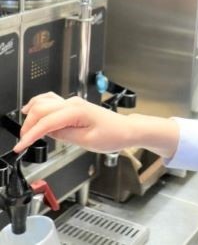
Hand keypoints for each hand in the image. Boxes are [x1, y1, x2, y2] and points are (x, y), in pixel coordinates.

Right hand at [13, 92, 129, 153]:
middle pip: (41, 108)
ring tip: (26, 131)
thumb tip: (47, 133)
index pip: (46, 122)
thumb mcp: (86, 141)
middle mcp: (73, 103)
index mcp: (76, 111)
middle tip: (23, 142)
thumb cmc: (113, 135)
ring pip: (44, 102)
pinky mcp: (74, 106)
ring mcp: (74, 103)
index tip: (20, 146)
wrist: (126, 130)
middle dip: (28, 125)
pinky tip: (33, 114)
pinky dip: (40, 108)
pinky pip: (52, 102)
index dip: (30, 135)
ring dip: (32, 115)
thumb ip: (64, 135)